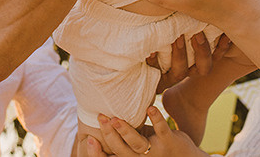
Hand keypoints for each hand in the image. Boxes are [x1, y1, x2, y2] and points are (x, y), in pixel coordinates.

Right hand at [86, 106, 205, 156]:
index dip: (98, 154)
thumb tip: (105, 117)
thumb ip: (125, 135)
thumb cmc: (157, 147)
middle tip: (100, 117)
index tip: (89, 140)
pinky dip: (156, 119)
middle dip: (109, 135)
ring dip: (125, 131)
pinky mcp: (169, 142)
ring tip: (115, 118)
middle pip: (121, 150)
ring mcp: (155, 151)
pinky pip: (162, 130)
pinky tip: (150, 108)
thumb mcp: (139, 142)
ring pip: (137, 144)